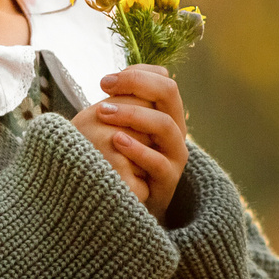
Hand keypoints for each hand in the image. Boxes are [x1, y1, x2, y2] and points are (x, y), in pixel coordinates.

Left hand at [71, 64, 188, 221]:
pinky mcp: (167, 181)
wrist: (128, 205)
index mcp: (166, 112)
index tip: (104, 81)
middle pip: (169, 92)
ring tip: (103, 114)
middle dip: (136, 84)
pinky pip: (158, 163)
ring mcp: (174, 155)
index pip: (162, 80)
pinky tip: (116, 142)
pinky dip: (137, 150)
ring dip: (133, 115)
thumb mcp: (122, 129)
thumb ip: (122, 107)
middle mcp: (175, 129)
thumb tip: (110, 78)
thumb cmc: (120, 162)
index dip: (135, 74)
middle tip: (103, 89)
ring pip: (166, 125)